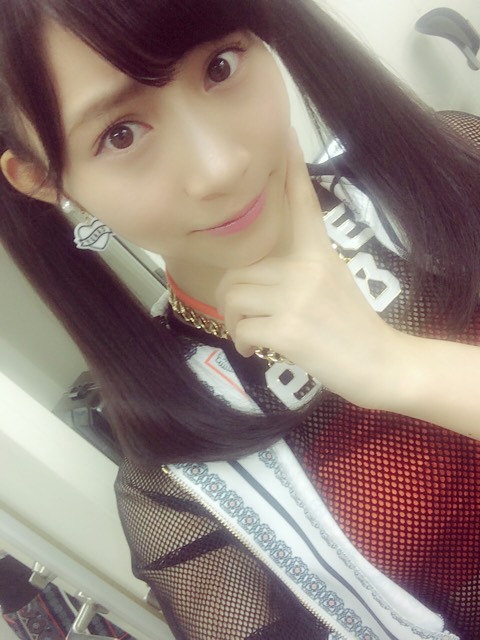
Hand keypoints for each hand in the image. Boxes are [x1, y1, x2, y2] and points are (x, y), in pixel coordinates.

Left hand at [216, 130, 405, 408]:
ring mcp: (297, 297)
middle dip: (231, 301)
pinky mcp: (289, 328)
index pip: (302, 202)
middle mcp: (306, 268)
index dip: (292, 167)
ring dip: (233, 323)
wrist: (379, 363)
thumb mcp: (332, 281)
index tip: (284, 133)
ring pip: (233, 298)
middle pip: (238, 272)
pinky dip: (242, 343)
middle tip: (244, 320)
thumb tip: (257, 275)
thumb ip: (299, 269)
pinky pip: (242, 328)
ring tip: (250, 336)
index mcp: (319, 252)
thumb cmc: (353, 326)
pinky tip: (256, 350)